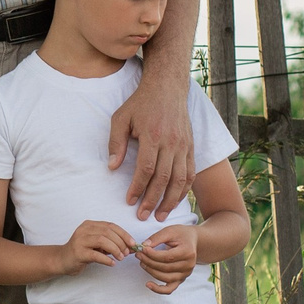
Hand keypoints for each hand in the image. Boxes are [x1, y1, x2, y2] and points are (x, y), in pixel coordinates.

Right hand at [61, 218, 137, 271]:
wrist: (62, 260)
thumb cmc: (82, 252)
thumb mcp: (96, 244)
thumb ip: (110, 243)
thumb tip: (131, 247)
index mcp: (90, 225)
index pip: (110, 226)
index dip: (124, 234)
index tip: (133, 243)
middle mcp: (84, 230)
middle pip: (107, 232)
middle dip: (121, 243)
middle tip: (126, 253)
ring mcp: (80, 241)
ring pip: (102, 241)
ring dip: (115, 249)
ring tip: (121, 258)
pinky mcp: (78, 253)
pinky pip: (96, 255)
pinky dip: (106, 259)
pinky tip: (112, 263)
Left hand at [109, 79, 195, 219]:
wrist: (167, 87)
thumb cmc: (140, 103)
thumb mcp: (121, 118)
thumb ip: (116, 143)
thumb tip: (112, 167)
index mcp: (153, 136)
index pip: (146, 169)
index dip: (137, 188)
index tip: (129, 201)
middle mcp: (172, 143)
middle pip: (164, 178)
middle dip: (153, 200)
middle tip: (142, 216)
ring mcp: (184, 146)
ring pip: (180, 179)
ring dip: (170, 200)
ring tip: (160, 215)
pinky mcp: (191, 147)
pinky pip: (190, 173)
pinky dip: (184, 190)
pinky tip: (176, 200)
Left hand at [134, 224, 195, 293]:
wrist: (193, 242)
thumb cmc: (181, 235)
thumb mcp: (170, 231)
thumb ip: (157, 238)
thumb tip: (143, 246)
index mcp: (188, 252)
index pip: (167, 257)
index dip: (153, 254)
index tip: (142, 249)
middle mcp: (188, 265)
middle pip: (165, 268)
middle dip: (149, 262)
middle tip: (138, 254)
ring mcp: (185, 274)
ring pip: (165, 278)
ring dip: (150, 271)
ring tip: (141, 262)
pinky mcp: (180, 280)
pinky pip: (169, 289)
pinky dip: (158, 289)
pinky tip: (148, 284)